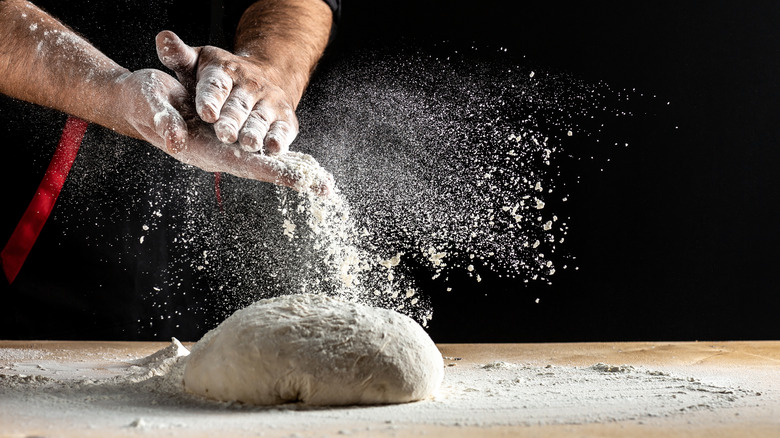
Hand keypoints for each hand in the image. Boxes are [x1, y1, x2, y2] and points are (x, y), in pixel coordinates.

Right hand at [115, 69, 331, 194]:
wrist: (138, 101)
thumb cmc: (143, 101)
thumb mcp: (151, 103)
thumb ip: (163, 121)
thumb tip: (176, 140)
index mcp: (203, 150)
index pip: (245, 164)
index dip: (272, 171)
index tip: (298, 180)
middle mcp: (219, 153)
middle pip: (262, 169)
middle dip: (292, 178)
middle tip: (325, 188)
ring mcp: (225, 147)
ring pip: (265, 163)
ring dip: (294, 172)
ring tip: (324, 184)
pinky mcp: (228, 139)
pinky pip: (261, 151)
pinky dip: (283, 157)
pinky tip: (304, 165)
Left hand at [155, 30, 297, 154]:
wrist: (265, 77)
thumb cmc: (221, 78)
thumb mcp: (198, 63)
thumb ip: (179, 56)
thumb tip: (163, 38)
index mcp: (226, 71)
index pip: (216, 85)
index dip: (211, 99)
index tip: (206, 113)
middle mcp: (250, 86)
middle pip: (239, 106)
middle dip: (232, 121)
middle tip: (225, 135)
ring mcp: (270, 102)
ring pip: (260, 120)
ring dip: (255, 132)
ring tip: (249, 144)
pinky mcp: (285, 119)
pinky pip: (283, 130)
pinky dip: (279, 139)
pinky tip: (274, 149)